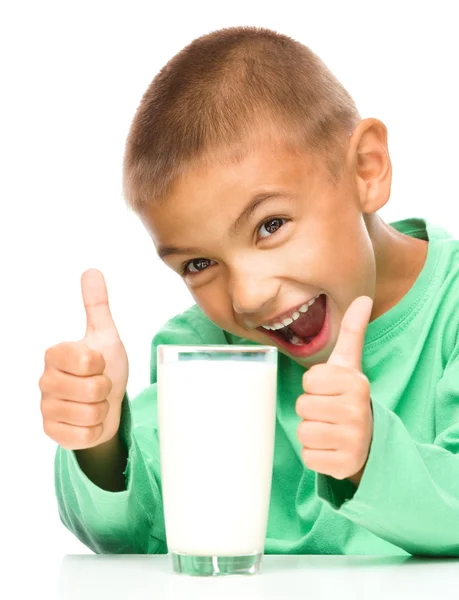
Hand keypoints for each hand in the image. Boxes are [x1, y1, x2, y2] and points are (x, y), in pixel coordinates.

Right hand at [39, 269, 128, 449]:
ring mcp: (46, 408)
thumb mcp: (106, 335)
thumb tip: (91, 270)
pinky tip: (89, 421)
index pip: (86, 361)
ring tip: (96, 403)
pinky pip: (84, 436)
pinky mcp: (51, 432)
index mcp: (55, 354)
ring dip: (102, 410)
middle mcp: (44, 380)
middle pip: (92, 390)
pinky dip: (95, 430)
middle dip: (106, 390)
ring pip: (90, 415)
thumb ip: (97, 305)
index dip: (102, 365)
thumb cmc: (105, 368)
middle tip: (100, 385)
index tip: (98, 364)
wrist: (107, 403)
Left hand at [295, 296, 373, 485]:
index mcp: (356, 382)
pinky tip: (331, 448)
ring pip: (303, 431)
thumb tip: (363, 298)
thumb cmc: (347, 395)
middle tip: (328, 412)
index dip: (313, 386)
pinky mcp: (345, 464)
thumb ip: (352, 332)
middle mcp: (357, 410)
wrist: (368, 438)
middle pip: (303, 406)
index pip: (309, 380)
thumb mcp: (349, 364)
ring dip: (311, 432)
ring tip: (329, 429)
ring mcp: (353, 440)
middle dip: (310, 409)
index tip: (329, 390)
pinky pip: (308, 457)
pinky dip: (315, 454)